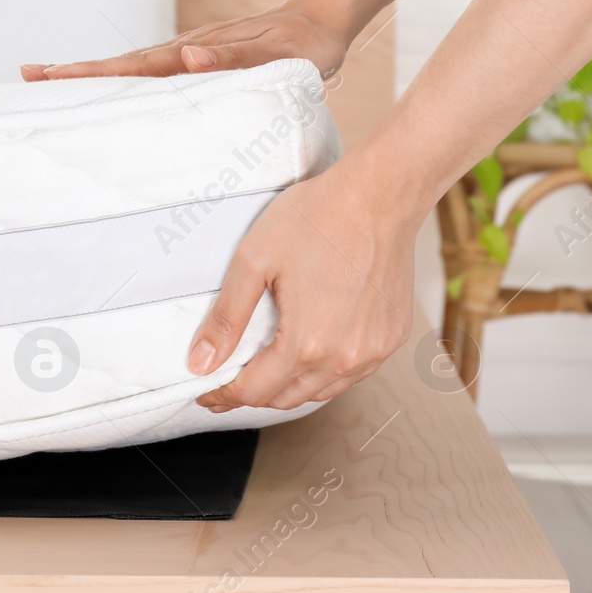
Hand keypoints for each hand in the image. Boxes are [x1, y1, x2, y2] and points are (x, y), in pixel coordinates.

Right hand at [20, 0, 355, 81]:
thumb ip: (235, 61)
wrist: (321, 20)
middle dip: (73, 72)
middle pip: (119, 64)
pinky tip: (105, 87)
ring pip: (131, 67)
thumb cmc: (304, 47)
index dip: (90, 73)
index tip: (49, 75)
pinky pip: (151, 72)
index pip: (133, 66)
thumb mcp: (278, 58)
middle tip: (27, 77)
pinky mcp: (197, 62)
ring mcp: (187, 55)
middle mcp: (183, 51)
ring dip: (91, 74)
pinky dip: (121, 78)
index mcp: (195, 52)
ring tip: (48, 79)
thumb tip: (188, 59)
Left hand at [188, 162, 418, 411]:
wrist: (380, 195)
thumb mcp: (254, 261)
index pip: (255, 392)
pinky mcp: (391, 338)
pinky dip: (324, 371)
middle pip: (287, 398)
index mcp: (307, 343)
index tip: (206, 392)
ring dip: (289, 385)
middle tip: (229, 378)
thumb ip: (226, 318)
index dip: (224, 396)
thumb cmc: (319, 218)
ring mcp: (373, 351)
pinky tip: (309, 351)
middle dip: (253, 393)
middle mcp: (344, 358)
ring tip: (265, 366)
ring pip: (321, 391)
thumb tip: (200, 362)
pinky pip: (351, 373)